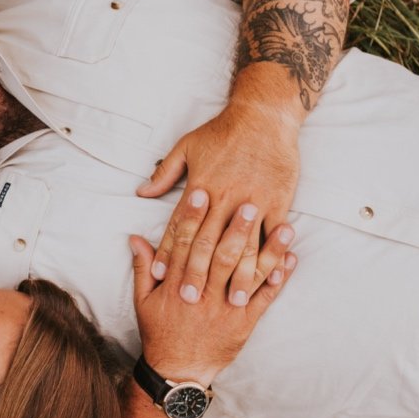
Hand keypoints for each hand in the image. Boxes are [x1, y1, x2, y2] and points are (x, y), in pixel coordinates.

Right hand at [130, 193, 294, 383]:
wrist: (178, 370)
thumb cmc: (160, 332)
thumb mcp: (143, 300)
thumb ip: (143, 268)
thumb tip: (136, 238)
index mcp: (177, 285)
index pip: (185, 245)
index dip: (192, 218)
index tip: (201, 193)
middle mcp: (202, 294)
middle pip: (220, 255)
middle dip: (235, 229)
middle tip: (248, 202)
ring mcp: (225, 308)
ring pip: (247, 274)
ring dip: (268, 251)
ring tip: (285, 227)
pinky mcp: (243, 323)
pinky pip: (264, 299)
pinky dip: (279, 279)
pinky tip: (290, 259)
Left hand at [136, 96, 299, 304]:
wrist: (263, 116)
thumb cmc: (222, 132)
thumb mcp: (186, 146)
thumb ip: (164, 173)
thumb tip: (141, 192)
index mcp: (200, 188)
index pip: (180, 226)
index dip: (169, 252)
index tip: (161, 276)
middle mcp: (224, 198)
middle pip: (207, 243)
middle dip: (198, 274)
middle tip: (190, 301)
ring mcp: (252, 202)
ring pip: (241, 246)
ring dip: (235, 276)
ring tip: (229, 301)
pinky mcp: (277, 202)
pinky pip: (271, 236)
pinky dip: (268, 258)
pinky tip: (264, 278)